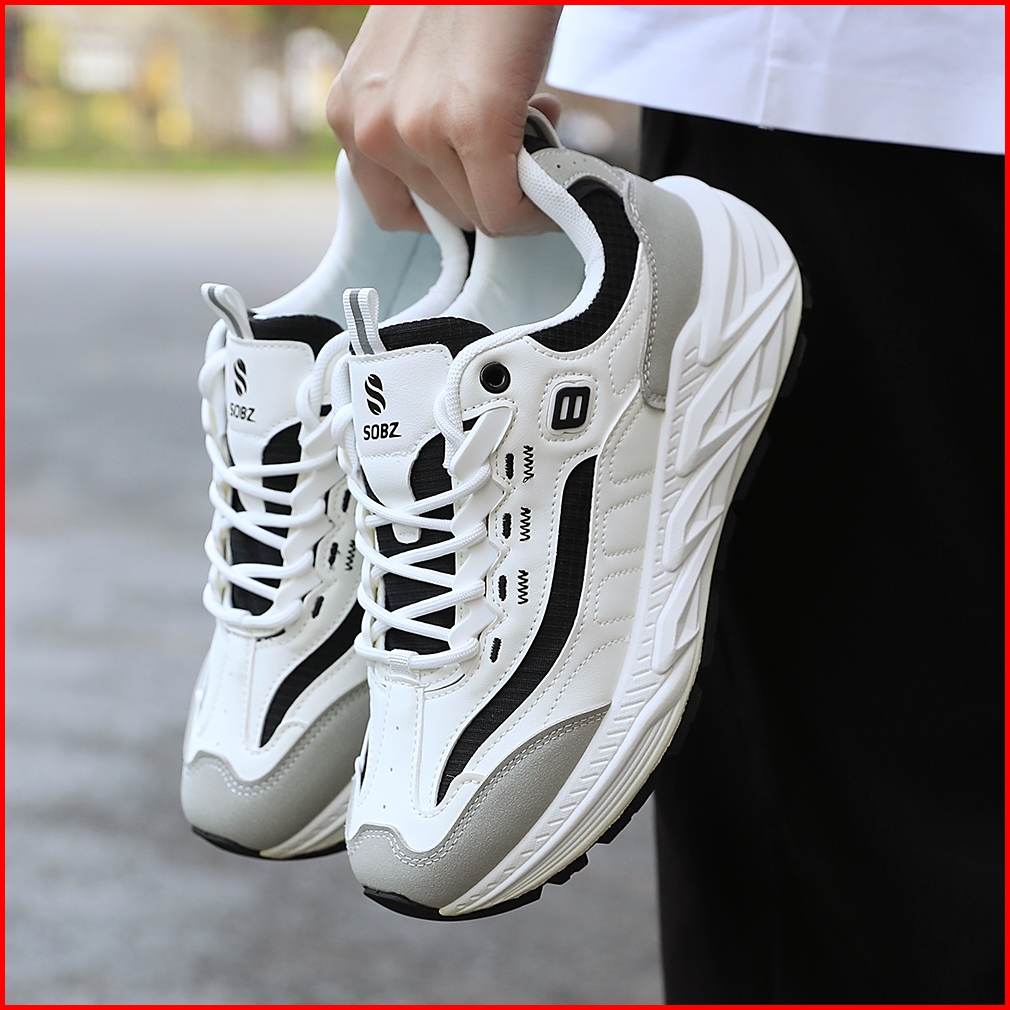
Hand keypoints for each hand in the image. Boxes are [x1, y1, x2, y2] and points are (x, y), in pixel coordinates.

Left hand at [326, 5, 561, 235]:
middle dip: (490, 185)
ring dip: (519, 183)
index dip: (451, 200)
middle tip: (522, 134)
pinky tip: (557, 165)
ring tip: (533, 117)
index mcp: (347, 114)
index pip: (397, 210)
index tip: (483, 173)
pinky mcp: (471, 124)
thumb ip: (419, 124)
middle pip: (445, 213)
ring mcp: (415, 129)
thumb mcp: (411, 67)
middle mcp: (368, 128)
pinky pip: (506, 209)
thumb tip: (470, 176)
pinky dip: (538, 206)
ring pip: (480, 213)